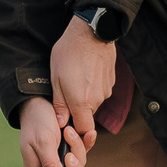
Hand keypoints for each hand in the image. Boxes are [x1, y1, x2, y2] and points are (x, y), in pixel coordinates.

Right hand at [19, 99, 86, 166]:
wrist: (42, 100)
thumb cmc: (38, 121)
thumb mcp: (43, 141)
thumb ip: (50, 163)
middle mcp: (48, 166)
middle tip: (69, 154)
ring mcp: (59, 157)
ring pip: (77, 166)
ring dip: (77, 149)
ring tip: (69, 131)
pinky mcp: (70, 146)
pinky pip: (83, 151)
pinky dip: (86, 142)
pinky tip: (87, 133)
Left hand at [49, 15, 117, 152]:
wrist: (92, 32)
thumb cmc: (69, 53)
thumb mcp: (56, 78)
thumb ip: (59, 104)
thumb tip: (60, 123)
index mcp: (82, 103)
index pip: (84, 131)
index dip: (76, 133)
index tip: (67, 126)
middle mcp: (97, 100)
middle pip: (87, 117)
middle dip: (77, 112)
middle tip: (65, 95)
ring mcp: (106, 91)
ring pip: (94, 104)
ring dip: (84, 98)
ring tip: (74, 79)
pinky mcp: (111, 82)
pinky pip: (100, 92)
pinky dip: (92, 88)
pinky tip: (84, 73)